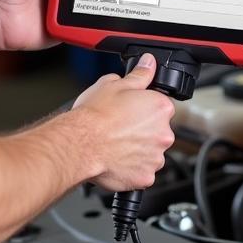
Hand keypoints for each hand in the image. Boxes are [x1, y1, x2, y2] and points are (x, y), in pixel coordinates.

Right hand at [73, 53, 175, 190]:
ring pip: (150, 153)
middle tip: (120, 129)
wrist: (79, 145)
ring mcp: (156, 157)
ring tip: (116, 145)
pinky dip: (131, 169)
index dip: (144, 109)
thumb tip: (149, 64)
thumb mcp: (114, 84)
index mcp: (161, 108)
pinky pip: (142, 172)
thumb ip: (139, 74)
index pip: (161, 107)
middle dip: (143, 131)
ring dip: (138, 151)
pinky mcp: (145, 177)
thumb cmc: (94, 116)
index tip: (131, 112)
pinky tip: (116, 160)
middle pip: (158, 132)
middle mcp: (164, 133)